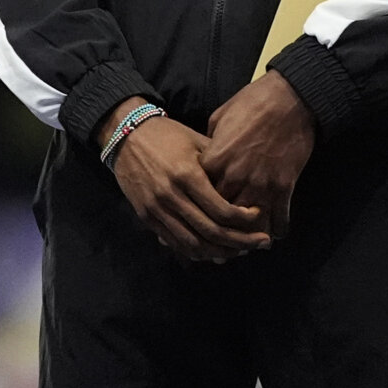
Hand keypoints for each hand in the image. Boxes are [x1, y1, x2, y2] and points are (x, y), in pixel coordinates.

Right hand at [98, 98, 269, 263]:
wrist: (126, 135)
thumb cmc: (167, 135)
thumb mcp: (197, 142)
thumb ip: (219, 166)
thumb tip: (247, 185)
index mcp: (187, 175)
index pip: (222, 210)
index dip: (245, 220)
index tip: (259, 217)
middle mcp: (172, 196)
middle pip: (211, 232)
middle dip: (241, 241)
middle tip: (261, 243)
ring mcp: (157, 209)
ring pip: (194, 244)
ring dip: (220, 252)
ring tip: (240, 250)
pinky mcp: (146, 217)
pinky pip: (175, 243)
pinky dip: (197, 251)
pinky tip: (213, 250)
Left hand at [203, 72, 314, 242]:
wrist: (290, 98)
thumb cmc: (252, 103)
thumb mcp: (219, 118)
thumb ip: (210, 144)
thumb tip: (207, 158)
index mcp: (215, 159)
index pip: (199, 193)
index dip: (197, 207)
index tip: (195, 218)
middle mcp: (235, 176)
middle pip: (221, 214)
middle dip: (219, 230)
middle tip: (218, 246)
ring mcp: (261, 183)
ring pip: (249, 222)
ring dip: (248, 237)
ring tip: (245, 248)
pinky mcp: (284, 185)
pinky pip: (280, 216)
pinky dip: (278, 228)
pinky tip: (276, 235)